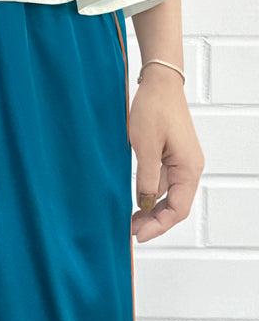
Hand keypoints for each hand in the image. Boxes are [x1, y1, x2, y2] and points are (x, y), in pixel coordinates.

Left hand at [128, 62, 203, 242]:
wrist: (159, 83)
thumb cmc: (154, 109)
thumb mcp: (145, 147)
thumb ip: (146, 179)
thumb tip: (145, 205)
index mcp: (189, 168)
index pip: (178, 209)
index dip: (158, 226)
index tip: (137, 236)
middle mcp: (190, 168)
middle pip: (176, 207)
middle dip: (154, 223)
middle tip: (130, 232)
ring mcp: (182, 164)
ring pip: (170, 198)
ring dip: (152, 212)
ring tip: (130, 221)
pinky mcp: (172, 159)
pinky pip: (164, 186)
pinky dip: (151, 197)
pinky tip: (135, 202)